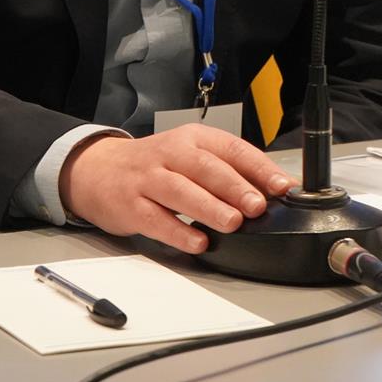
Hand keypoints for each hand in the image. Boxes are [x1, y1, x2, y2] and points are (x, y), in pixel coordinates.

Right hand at [58, 124, 292, 253]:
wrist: (99, 170)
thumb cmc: (155, 166)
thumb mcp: (190, 156)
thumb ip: (227, 170)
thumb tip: (273, 191)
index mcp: (193, 139)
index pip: (231, 148)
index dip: (259, 167)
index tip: (282, 186)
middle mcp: (171, 154)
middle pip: (206, 167)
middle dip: (234, 187)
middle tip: (257, 205)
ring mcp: (148, 179)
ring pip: (181, 191)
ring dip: (209, 207)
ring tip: (232, 223)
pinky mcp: (131, 205)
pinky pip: (156, 219)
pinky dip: (178, 232)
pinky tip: (198, 243)